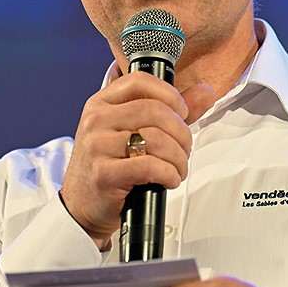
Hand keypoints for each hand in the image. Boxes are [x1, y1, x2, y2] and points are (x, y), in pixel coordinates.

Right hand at [59, 71, 213, 248]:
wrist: (83, 205)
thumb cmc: (110, 165)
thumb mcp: (131, 131)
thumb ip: (170, 111)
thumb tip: (204, 93)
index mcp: (101, 103)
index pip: (140, 81)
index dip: (169, 95)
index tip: (181, 112)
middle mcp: (96, 120)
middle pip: (155, 111)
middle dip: (181, 132)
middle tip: (184, 148)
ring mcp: (97, 146)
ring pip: (157, 140)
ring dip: (178, 158)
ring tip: (177, 167)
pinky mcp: (104, 174)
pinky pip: (150, 167)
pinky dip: (169, 174)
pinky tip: (168, 179)